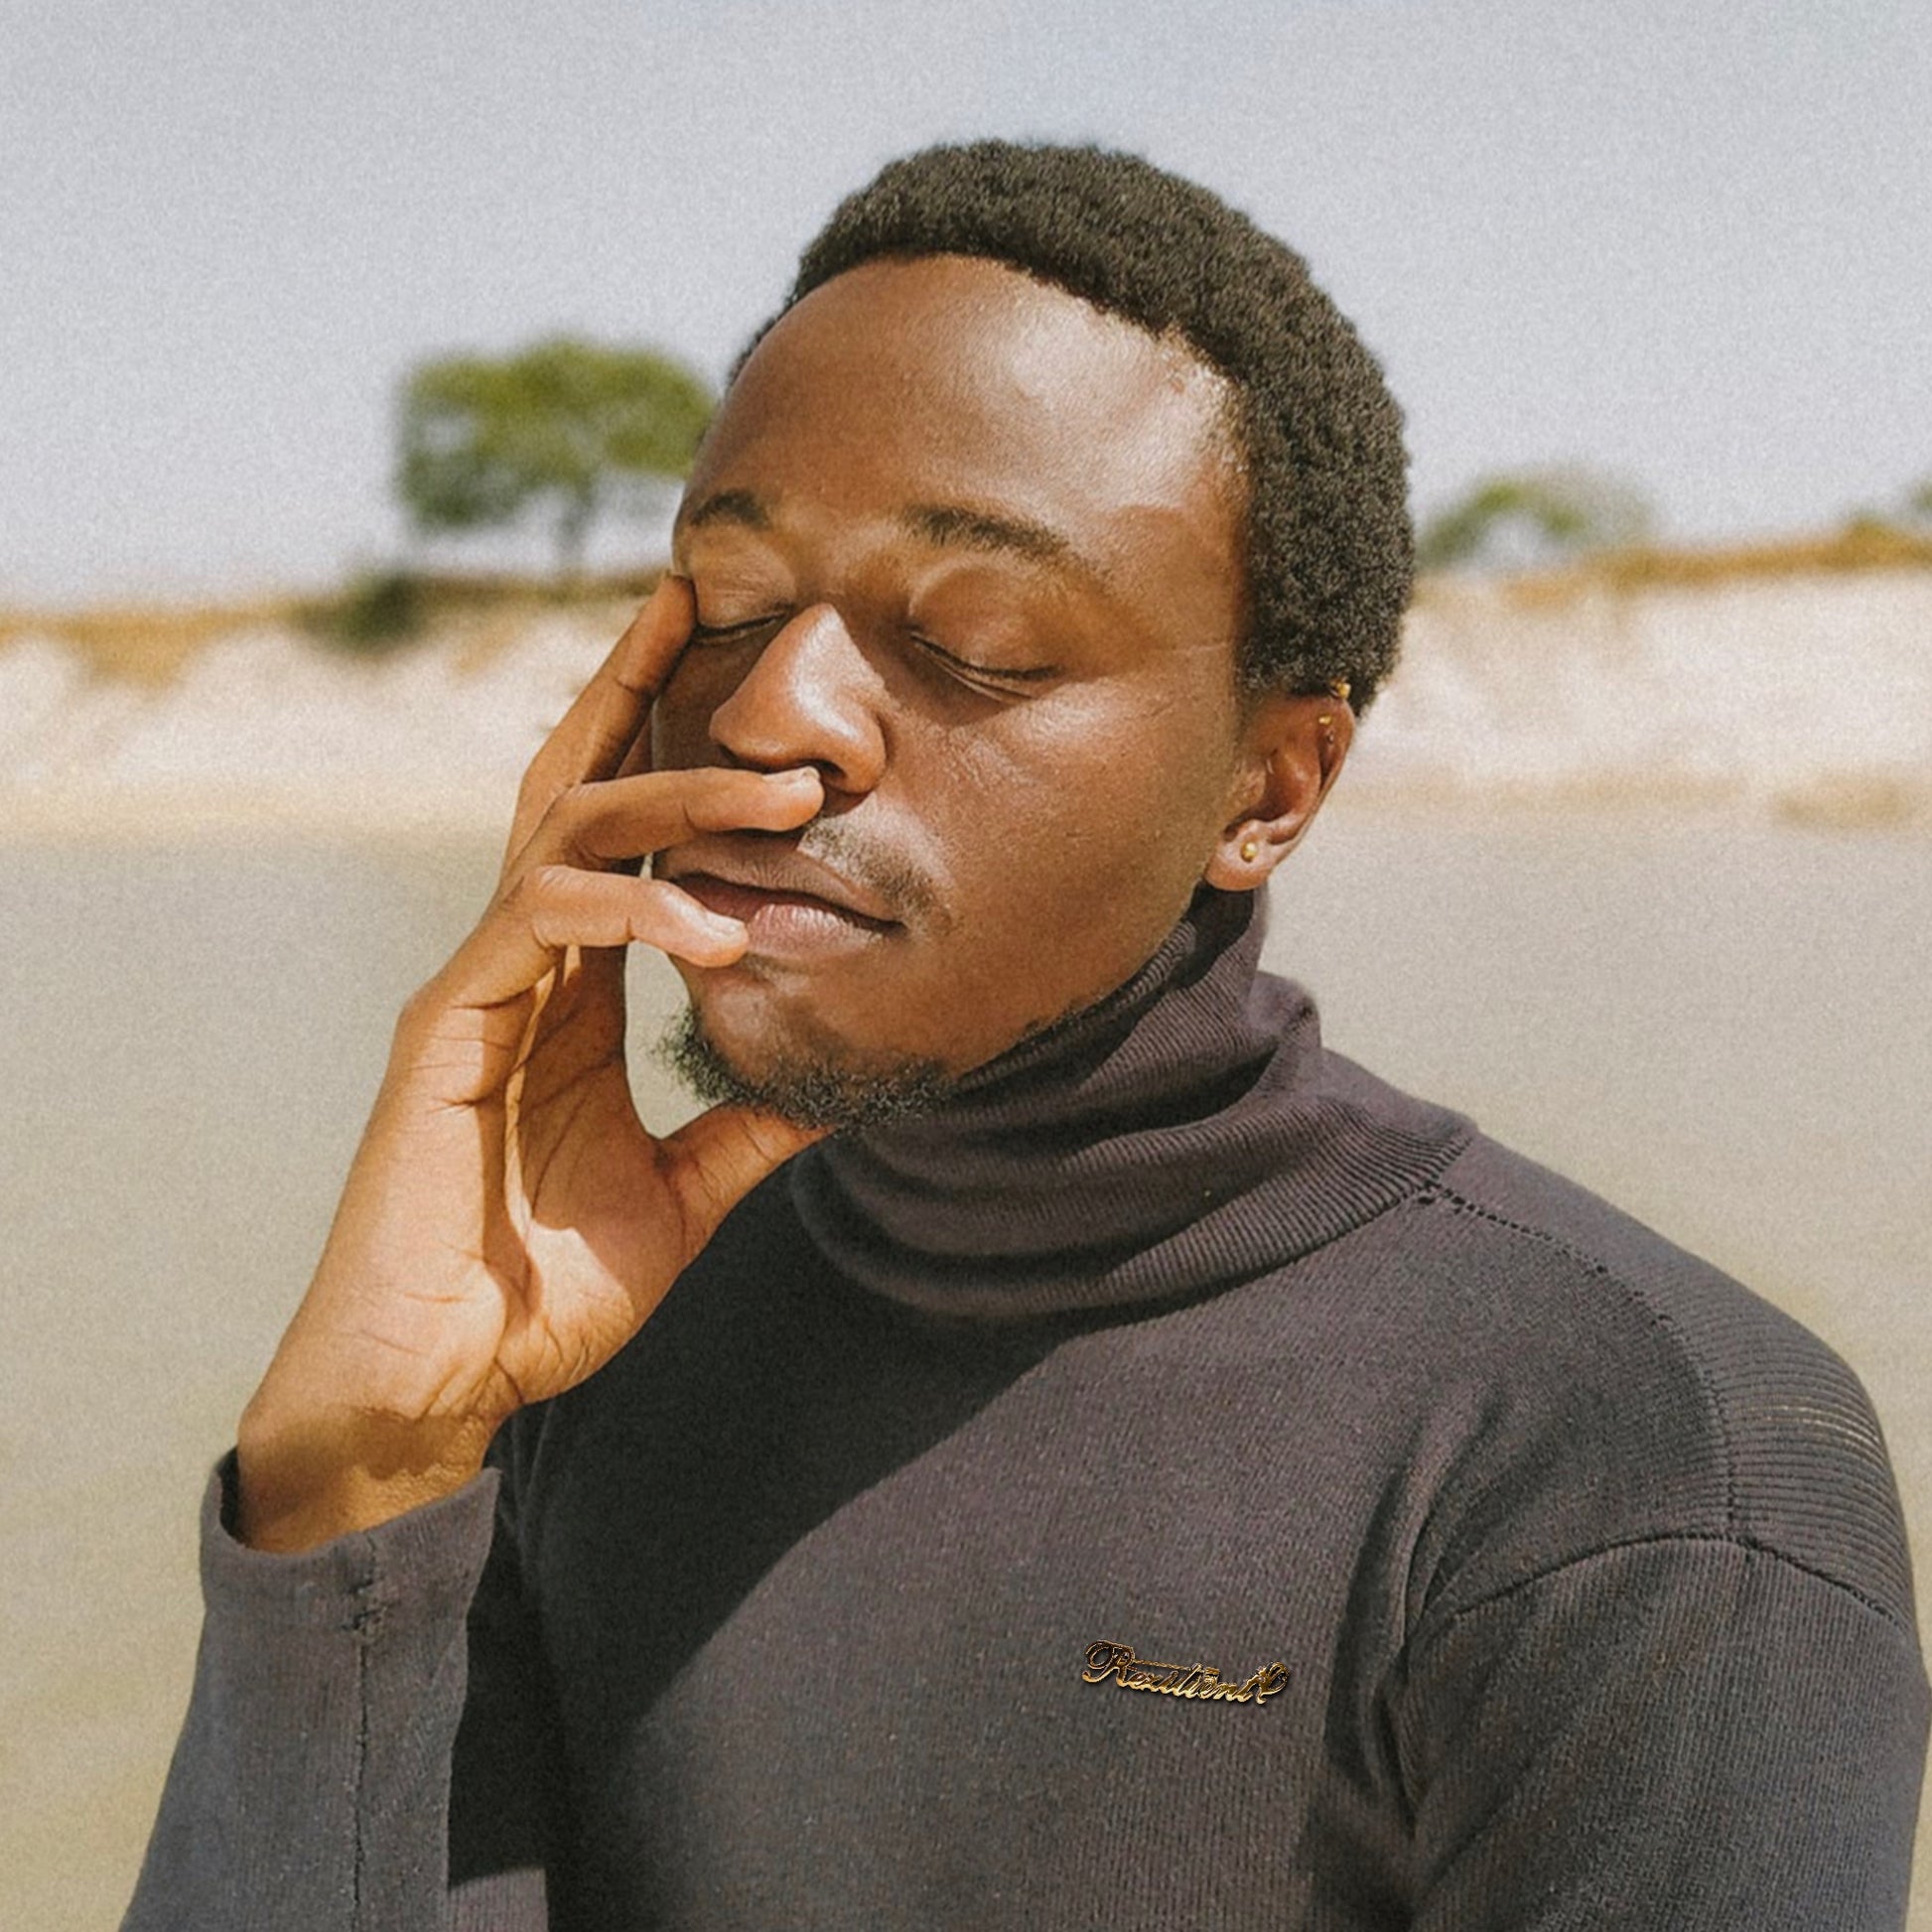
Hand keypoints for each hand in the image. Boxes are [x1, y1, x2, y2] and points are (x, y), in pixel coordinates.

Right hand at [236, 578, 824, 1549]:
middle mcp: (518, 962)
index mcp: (570, 987)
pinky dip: (630, 910)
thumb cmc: (541, 1294)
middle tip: (729, 622)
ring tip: (786, 802)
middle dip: (640, 692)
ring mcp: (476, 985)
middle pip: (572, 784)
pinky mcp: (444, 1027)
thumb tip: (841, 1082)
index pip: (612, 831)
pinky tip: (716, 930)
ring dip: (674, 800)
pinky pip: (537, 924)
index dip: (656, 735)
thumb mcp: (683, 1194)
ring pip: (561, 833)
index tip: (719, 652)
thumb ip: (748, 1126)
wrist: (433, 1384)